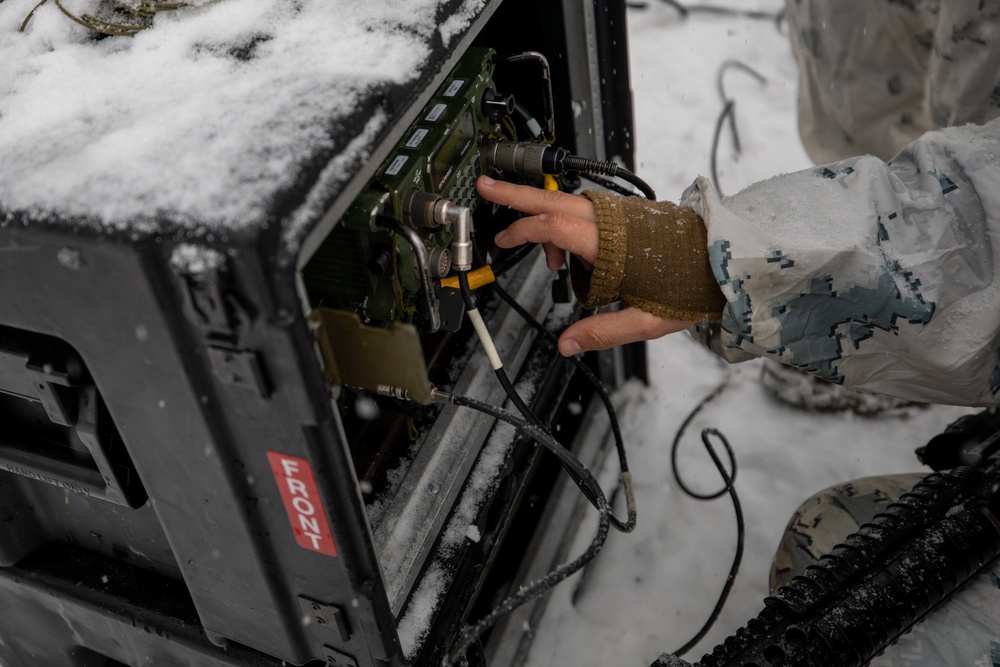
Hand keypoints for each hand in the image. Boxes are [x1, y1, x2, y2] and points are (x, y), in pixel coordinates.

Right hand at [476, 175, 693, 355]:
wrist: (723, 260)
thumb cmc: (690, 287)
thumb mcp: (644, 321)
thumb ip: (602, 331)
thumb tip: (567, 345)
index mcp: (608, 244)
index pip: (551, 227)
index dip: (522, 231)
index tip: (503, 240)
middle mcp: (609, 221)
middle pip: (551, 199)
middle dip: (515, 193)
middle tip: (486, 185)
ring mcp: (618, 215)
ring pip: (567, 204)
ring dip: (544, 217)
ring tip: (547, 261)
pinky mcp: (627, 216)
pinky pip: (586, 213)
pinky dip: (568, 225)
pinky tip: (575, 257)